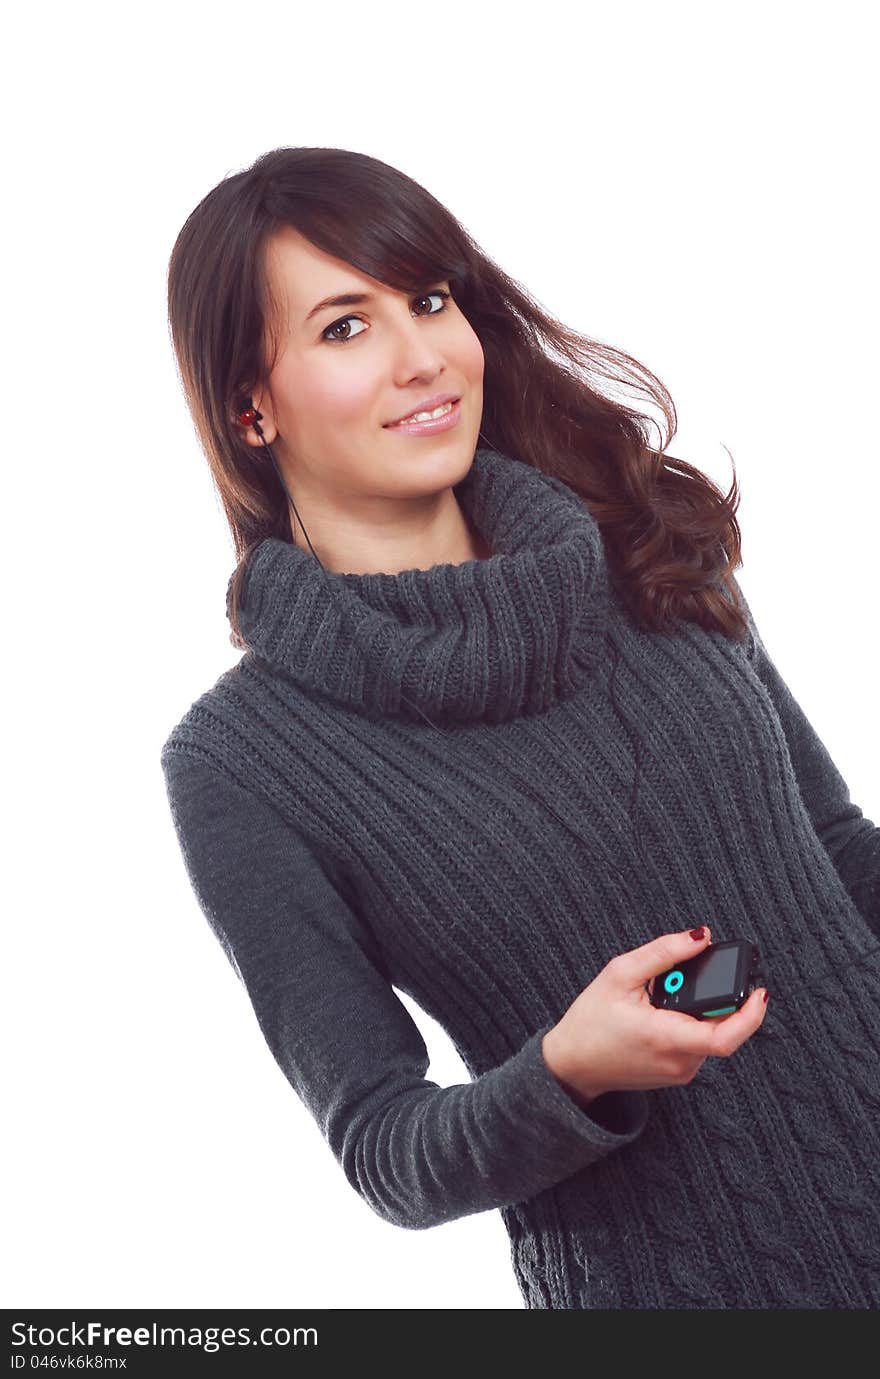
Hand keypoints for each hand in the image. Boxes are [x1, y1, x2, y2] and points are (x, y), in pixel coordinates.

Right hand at [542, 925, 767, 1104]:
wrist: (572, 1064)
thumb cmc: (590, 1020)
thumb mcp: (620, 975)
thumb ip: (663, 953)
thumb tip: (700, 936)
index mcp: (666, 1038)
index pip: (726, 1037)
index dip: (751, 1015)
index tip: (760, 991)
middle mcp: (680, 1062)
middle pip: (722, 1028)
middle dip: (716, 997)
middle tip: (688, 976)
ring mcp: (681, 1072)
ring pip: (711, 1034)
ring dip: (701, 1010)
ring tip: (664, 997)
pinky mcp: (679, 1075)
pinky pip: (699, 1044)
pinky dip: (692, 1023)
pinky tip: (665, 1013)